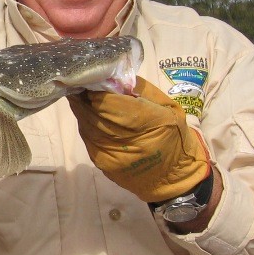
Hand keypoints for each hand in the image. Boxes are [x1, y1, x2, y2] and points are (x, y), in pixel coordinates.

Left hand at [67, 77, 210, 202]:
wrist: (174, 178)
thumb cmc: (174, 136)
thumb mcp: (168, 107)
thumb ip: (140, 90)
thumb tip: (111, 77)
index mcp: (150, 122)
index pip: (110, 103)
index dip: (96, 90)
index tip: (90, 78)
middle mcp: (127, 140)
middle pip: (94, 113)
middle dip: (85, 97)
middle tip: (79, 82)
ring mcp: (111, 155)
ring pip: (86, 124)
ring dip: (82, 109)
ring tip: (81, 95)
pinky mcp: (102, 163)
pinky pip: (87, 137)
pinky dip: (86, 124)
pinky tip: (89, 115)